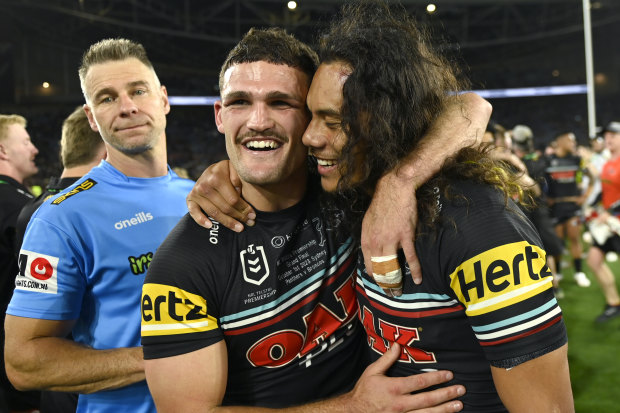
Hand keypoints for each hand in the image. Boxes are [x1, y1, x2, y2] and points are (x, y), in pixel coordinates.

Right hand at [186, 160, 254, 231]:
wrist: (213, 170)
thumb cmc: (229, 172)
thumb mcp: (235, 169)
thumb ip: (238, 178)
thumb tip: (238, 192)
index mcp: (216, 176)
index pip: (233, 199)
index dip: (244, 209)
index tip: (253, 215)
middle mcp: (204, 185)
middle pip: (224, 207)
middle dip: (239, 217)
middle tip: (250, 223)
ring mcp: (196, 192)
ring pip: (214, 213)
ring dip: (228, 222)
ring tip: (239, 228)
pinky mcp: (190, 198)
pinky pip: (194, 212)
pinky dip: (201, 220)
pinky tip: (210, 226)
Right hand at [346, 343, 464, 412]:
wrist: (354, 411)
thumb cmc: (364, 391)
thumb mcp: (372, 371)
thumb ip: (387, 359)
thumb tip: (397, 344)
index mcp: (394, 388)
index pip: (420, 382)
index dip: (436, 378)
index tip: (449, 374)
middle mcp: (401, 404)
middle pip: (428, 399)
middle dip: (446, 394)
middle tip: (461, 390)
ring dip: (445, 409)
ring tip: (459, 405)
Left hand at [362, 171, 420, 291]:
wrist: (394, 189)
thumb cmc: (382, 204)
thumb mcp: (368, 222)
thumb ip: (370, 238)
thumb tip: (371, 252)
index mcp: (366, 239)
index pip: (368, 264)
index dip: (374, 277)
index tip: (380, 284)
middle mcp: (376, 242)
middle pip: (380, 269)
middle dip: (385, 284)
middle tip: (391, 293)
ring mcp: (391, 240)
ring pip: (393, 266)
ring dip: (397, 281)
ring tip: (400, 291)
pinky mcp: (405, 236)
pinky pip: (411, 257)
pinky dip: (415, 269)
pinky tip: (418, 279)